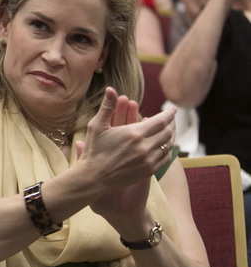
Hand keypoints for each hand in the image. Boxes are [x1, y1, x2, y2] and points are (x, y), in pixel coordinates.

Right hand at [76, 87, 175, 218]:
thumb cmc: (94, 150)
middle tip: (171, 119)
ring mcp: (148, 160)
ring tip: (170, 130)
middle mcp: (144, 146)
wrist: (94, 177)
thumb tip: (110, 89)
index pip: (161, 120)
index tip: (172, 109)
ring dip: (171, 136)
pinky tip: (165, 146)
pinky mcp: (148, 171)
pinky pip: (165, 158)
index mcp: (134, 133)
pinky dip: (168, 149)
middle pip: (168, 132)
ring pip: (168, 145)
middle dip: (171, 123)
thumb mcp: (97, 126)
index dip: (169, 114)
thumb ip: (107, 107)